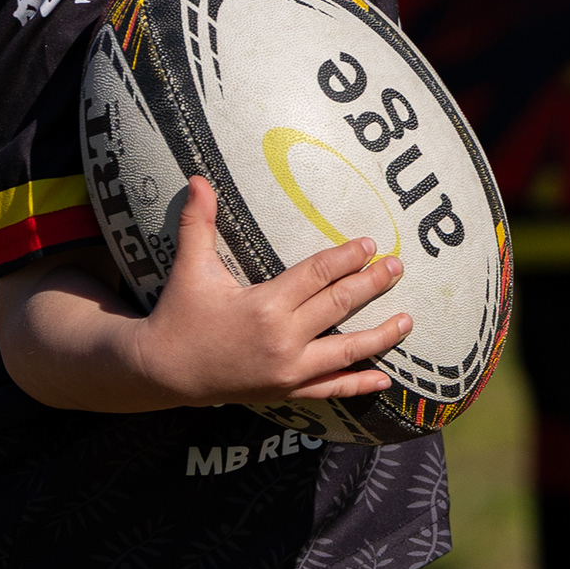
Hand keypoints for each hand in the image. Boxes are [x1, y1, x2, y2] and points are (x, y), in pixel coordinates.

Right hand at [133, 180, 407, 407]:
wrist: (161, 372)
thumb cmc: (178, 315)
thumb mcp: (190, 267)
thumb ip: (199, 222)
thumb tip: (198, 177)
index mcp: (264, 304)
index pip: (318, 274)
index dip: (347, 257)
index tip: (370, 245)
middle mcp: (282, 338)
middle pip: (339, 305)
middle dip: (372, 284)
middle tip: (397, 267)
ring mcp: (287, 370)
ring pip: (347, 350)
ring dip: (381, 335)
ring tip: (408, 320)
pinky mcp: (285, 391)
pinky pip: (330, 389)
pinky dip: (359, 384)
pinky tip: (384, 379)